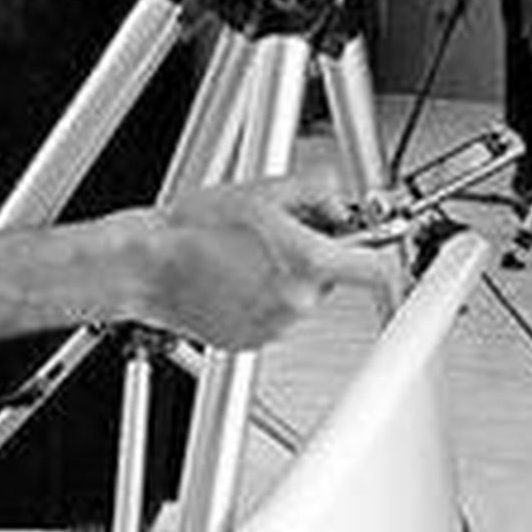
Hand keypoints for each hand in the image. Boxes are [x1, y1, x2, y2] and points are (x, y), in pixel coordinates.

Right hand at [142, 169, 395, 350]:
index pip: (378, 272)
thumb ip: (318, 190)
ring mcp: (275, 326)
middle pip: (333, 280)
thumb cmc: (192, 231)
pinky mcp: (253, 341)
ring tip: (243, 257)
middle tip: (280, 237)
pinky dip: (263, 299)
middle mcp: (296, 301)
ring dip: (286, 278)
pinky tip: (232, 279)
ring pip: (302, 298)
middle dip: (316, 256)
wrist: (144, 267)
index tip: (386, 251)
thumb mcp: (264, 190)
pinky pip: (275, 317)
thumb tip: (338, 203)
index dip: (387, 258)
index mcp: (306, 262)